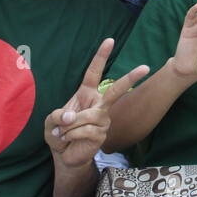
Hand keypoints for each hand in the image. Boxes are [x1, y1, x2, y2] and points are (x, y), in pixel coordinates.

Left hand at [44, 38, 148, 169]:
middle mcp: (99, 105)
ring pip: (88, 117)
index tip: (110, 40)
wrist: (64, 156)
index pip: (94, 72)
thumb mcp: (51, 121)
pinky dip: (71, 135)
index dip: (101, 56)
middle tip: (146, 67)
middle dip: (131, 78)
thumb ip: (58, 115)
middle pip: (116, 90)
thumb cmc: (59, 133)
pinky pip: (86, 130)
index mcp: (86, 95)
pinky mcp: (102, 134)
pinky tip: (69, 140)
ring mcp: (103, 119)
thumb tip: (73, 116)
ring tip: (63, 133)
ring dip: (69, 126)